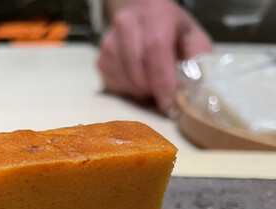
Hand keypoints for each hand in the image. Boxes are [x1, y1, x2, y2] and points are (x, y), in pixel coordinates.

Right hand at [97, 0, 211, 113]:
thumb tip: (195, 90)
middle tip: (164, 95)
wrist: (141, 17)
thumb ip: (198, 59)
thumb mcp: (192, 37)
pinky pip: (114, 86)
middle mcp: (127, 22)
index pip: (155, 47)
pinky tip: (138, 82)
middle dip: (153, 90)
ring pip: (125, 80)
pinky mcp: (100, 59)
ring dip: (141, 92)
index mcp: (156, 12)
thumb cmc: (171, 31)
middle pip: (138, 68)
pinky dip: (129, 91)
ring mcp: (109, 41)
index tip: (169, 104)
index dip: (163, 81)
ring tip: (152, 85)